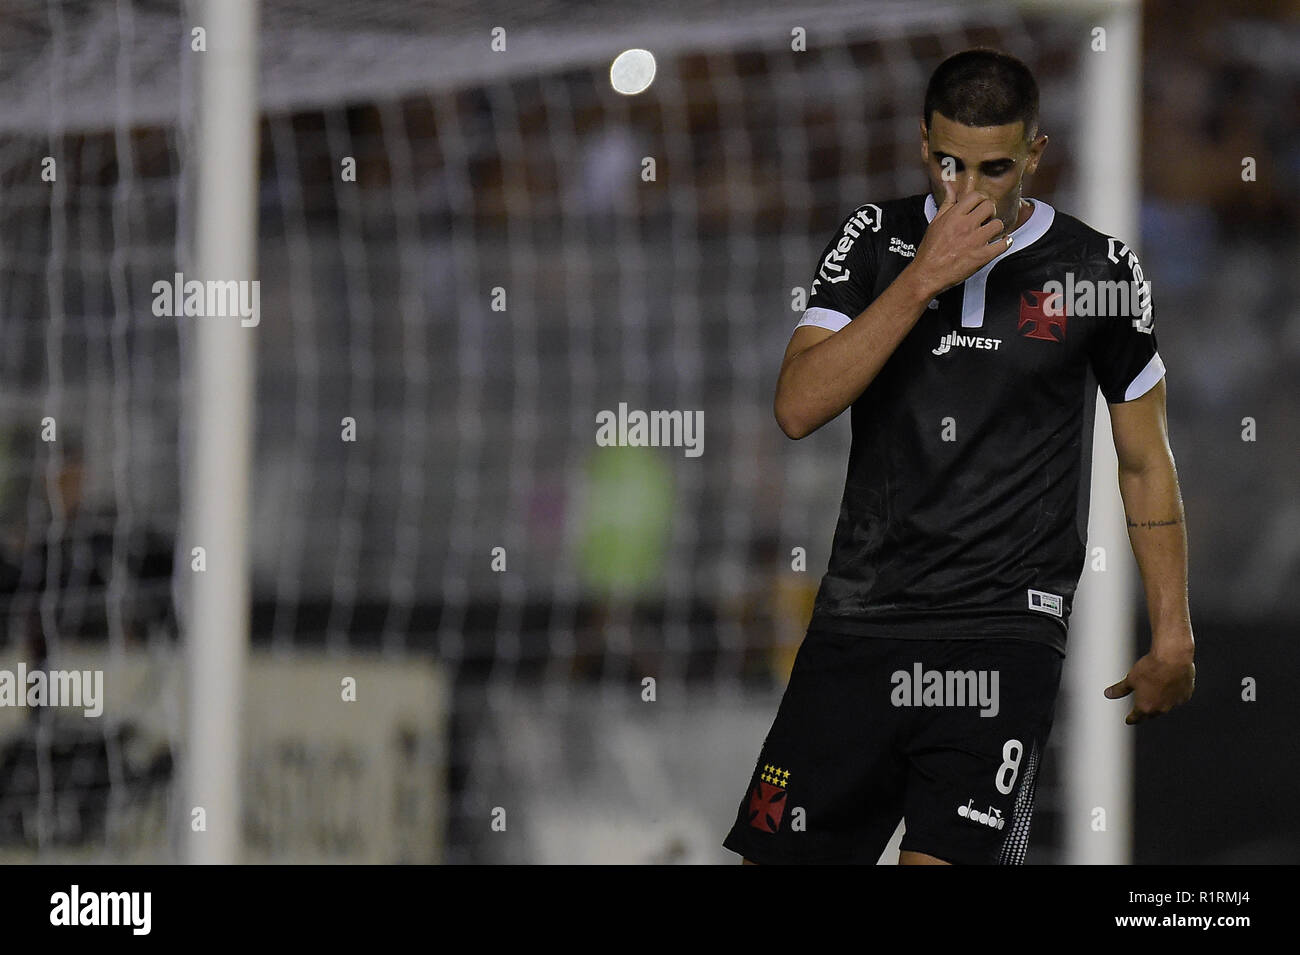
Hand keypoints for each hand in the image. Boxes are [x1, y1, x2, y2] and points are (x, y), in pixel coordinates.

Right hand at [908, 180, 1009, 296]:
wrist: (927, 274)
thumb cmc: (930, 250)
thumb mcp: (935, 223)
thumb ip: (946, 203)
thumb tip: (948, 186)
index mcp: (954, 216)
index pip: (976, 196)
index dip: (980, 199)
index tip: (980, 205)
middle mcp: (966, 226)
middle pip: (990, 206)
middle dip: (990, 211)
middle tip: (986, 219)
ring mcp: (975, 241)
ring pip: (998, 224)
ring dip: (996, 228)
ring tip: (991, 233)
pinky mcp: (982, 256)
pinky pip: (1003, 244)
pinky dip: (1006, 242)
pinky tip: (1002, 242)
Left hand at [1104, 645, 1195, 724]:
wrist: (1173, 658)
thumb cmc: (1150, 668)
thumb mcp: (1130, 679)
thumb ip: (1120, 689)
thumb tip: (1108, 694)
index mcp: (1145, 707)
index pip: (1136, 717)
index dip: (1131, 719)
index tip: (1129, 720)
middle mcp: (1161, 709)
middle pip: (1151, 713)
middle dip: (1145, 712)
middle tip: (1141, 709)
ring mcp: (1175, 703)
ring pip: (1165, 706)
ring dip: (1160, 702)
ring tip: (1155, 694)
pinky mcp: (1185, 695)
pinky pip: (1177, 698)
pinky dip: (1172, 694)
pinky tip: (1170, 686)